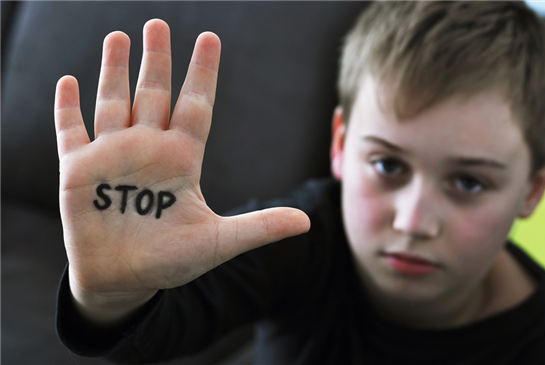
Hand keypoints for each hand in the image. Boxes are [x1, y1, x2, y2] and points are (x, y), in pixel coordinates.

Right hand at [54, 19, 309, 322]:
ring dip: (114, 70)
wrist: (125, 282)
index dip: (203, 72)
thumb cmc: (170, 261)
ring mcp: (112, 155)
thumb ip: (259, 227)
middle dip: (156, 59)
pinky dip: (68, 107)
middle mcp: (148, 148)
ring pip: (114, 101)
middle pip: (154, 93)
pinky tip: (68, 81)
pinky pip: (71, 130)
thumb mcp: (218, 242)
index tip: (210, 38)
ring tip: (119, 37)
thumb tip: (307, 224)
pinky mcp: (78, 170)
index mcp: (182, 159)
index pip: (196, 105)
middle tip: (158, 24)